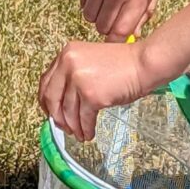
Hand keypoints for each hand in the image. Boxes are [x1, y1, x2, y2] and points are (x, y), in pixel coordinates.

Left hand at [39, 40, 159, 140]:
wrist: (143, 64)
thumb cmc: (124, 64)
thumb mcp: (91, 61)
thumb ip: (73, 74)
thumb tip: (62, 103)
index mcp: (66, 53)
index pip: (46, 82)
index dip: (47, 101)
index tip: (51, 112)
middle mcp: (68, 64)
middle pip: (52, 98)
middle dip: (57, 117)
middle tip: (63, 127)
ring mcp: (79, 80)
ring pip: (68, 111)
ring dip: (73, 127)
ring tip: (79, 134)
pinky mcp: (91, 95)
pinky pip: (83, 118)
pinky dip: (85, 129)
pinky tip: (89, 133)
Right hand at [82, 0, 165, 40]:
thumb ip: (145, 11)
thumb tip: (133, 34)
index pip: (120, 32)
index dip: (119, 41)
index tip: (122, 41)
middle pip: (102, 27)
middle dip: (109, 30)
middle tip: (117, 24)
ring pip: (89, 16)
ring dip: (98, 18)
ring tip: (109, 10)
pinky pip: (83, 2)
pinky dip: (90, 5)